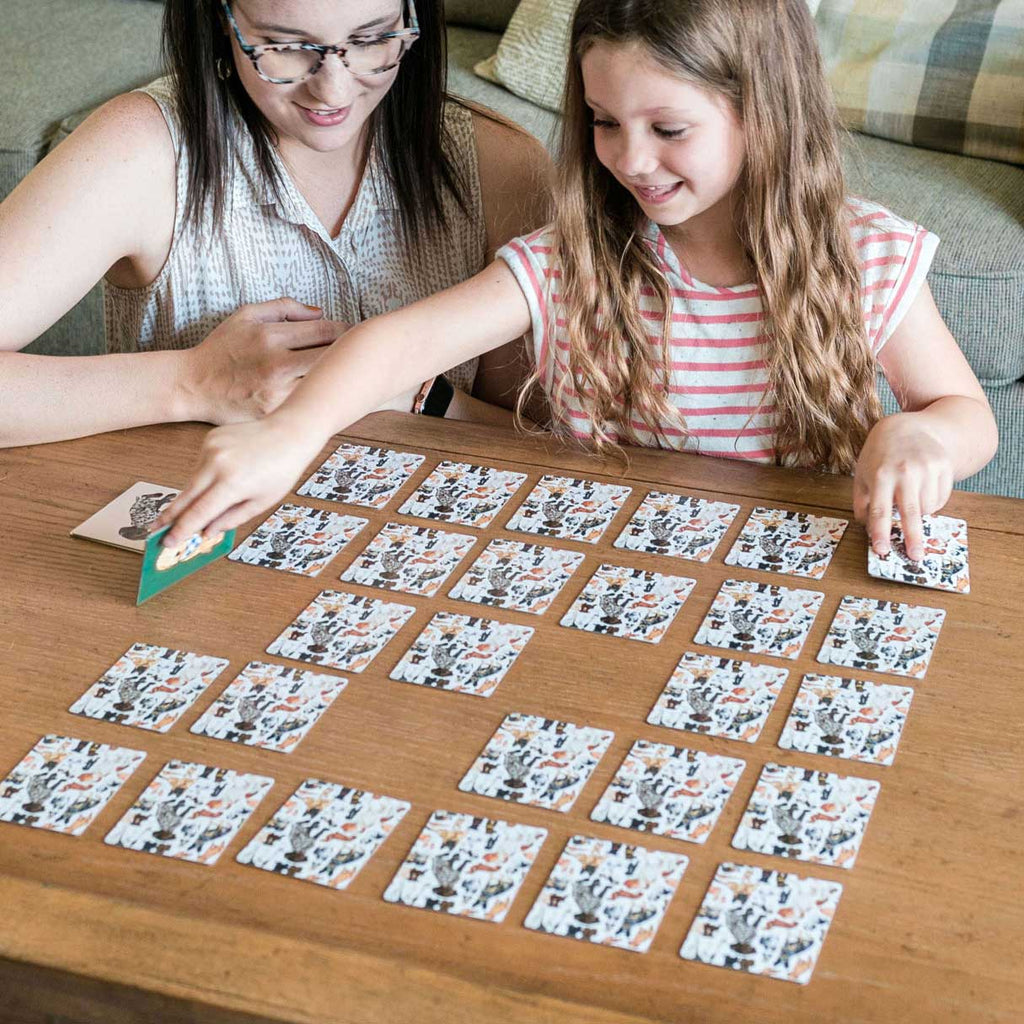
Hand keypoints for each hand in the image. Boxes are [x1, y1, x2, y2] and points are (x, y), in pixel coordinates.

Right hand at [153, 414, 326, 546]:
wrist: (288, 433)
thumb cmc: (281, 470)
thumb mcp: (261, 502)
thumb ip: (231, 519)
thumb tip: (206, 532)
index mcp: (232, 484)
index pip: (198, 513)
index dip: (181, 530)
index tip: (167, 541)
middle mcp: (216, 465)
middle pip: (185, 496)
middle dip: (170, 516)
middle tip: (155, 530)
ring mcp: (211, 449)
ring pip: (193, 480)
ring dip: (195, 493)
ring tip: (217, 494)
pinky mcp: (210, 439)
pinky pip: (201, 464)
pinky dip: (207, 474)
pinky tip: (227, 472)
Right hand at [179, 298, 347, 423]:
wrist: (192, 386)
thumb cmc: (221, 349)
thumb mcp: (246, 316)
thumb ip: (283, 307)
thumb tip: (319, 311)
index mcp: (270, 337)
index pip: (324, 330)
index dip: (344, 331)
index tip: (352, 333)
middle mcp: (276, 365)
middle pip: (331, 357)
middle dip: (346, 353)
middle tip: (354, 352)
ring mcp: (277, 392)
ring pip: (322, 383)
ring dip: (335, 376)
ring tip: (343, 372)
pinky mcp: (275, 413)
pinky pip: (307, 403)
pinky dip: (319, 396)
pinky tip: (323, 392)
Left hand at [853, 413, 954, 559]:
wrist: (909, 427)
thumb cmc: (880, 455)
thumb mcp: (863, 473)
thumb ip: (862, 501)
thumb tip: (866, 528)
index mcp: (880, 475)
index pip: (880, 510)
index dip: (880, 533)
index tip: (881, 550)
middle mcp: (905, 472)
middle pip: (910, 512)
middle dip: (912, 538)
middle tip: (915, 557)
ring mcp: (927, 468)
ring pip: (927, 507)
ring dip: (919, 514)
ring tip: (909, 500)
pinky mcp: (944, 467)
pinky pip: (941, 498)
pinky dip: (931, 503)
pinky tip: (922, 491)